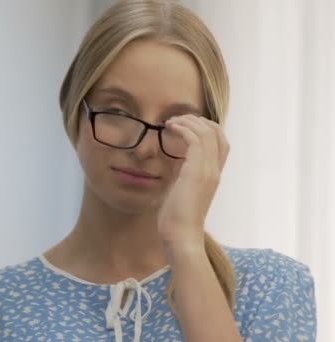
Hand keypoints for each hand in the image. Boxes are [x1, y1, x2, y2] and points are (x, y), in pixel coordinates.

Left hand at [158, 115, 228, 251]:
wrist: (180, 235)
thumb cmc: (177, 219)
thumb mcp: (181, 190)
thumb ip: (182, 175)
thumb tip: (174, 162)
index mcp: (213, 175)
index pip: (221, 142)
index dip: (206, 128)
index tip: (186, 125)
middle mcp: (214, 170)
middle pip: (217, 133)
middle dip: (197, 120)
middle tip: (177, 119)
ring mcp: (208, 171)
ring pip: (207, 133)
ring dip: (188, 122)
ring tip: (171, 121)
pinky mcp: (196, 173)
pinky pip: (195, 140)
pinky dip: (183, 129)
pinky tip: (170, 128)